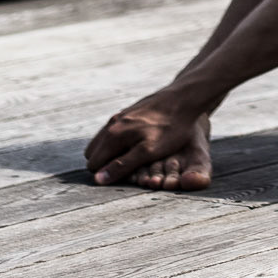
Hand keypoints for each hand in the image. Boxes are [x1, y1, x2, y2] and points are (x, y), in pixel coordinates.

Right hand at [85, 94, 213, 188]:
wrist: (184, 98)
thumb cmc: (170, 128)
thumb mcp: (148, 152)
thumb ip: (122, 166)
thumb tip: (98, 179)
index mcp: (112, 135)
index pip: (93, 164)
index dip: (106, 175)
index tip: (127, 176)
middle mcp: (111, 124)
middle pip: (95, 153)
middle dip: (106, 164)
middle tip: (132, 168)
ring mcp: (119, 116)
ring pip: (105, 141)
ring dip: (113, 152)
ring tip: (137, 157)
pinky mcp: (129, 112)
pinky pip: (116, 132)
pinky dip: (122, 141)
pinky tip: (141, 142)